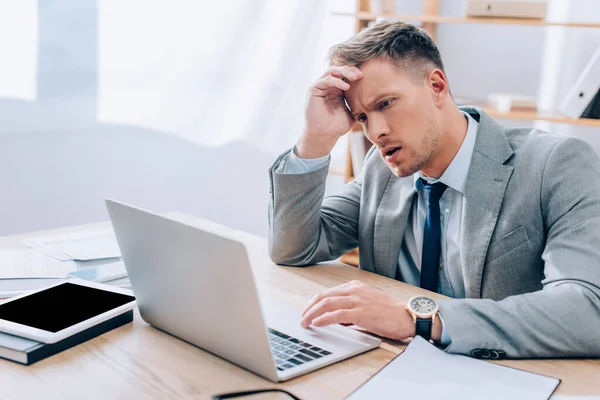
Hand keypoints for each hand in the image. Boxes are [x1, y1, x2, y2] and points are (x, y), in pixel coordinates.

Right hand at [296, 65, 362, 158]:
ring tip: (354, 78)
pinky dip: (336, 81)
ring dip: (344, 72)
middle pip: (339, 70)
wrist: (324, 136)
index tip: (366, 77)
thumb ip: (360, 104)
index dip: (355, 73)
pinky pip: (325, 80)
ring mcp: (320, 87)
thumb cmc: (337, 127)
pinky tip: (345, 87)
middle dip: (350, 70)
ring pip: (332, 71)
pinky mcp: (314, 90)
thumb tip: (375, 100)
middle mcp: (328, 86)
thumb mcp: (353, 113)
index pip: (346, 75)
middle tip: (360, 75)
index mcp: (337, 90)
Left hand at [300, 280, 415, 340]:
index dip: (314, 302)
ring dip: (312, 314)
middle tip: (302, 318)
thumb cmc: (388, 312)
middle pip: (324, 297)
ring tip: (305, 322)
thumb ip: (351, 306)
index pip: (328, 292)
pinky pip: (337, 314)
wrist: (405, 316)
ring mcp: (357, 300)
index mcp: (355, 287)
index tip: (307, 311)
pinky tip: (317, 324)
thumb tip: (335, 318)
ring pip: (327, 304)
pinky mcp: (361, 312)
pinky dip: (324, 319)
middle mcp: (354, 290)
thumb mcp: (366, 303)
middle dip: (309, 308)